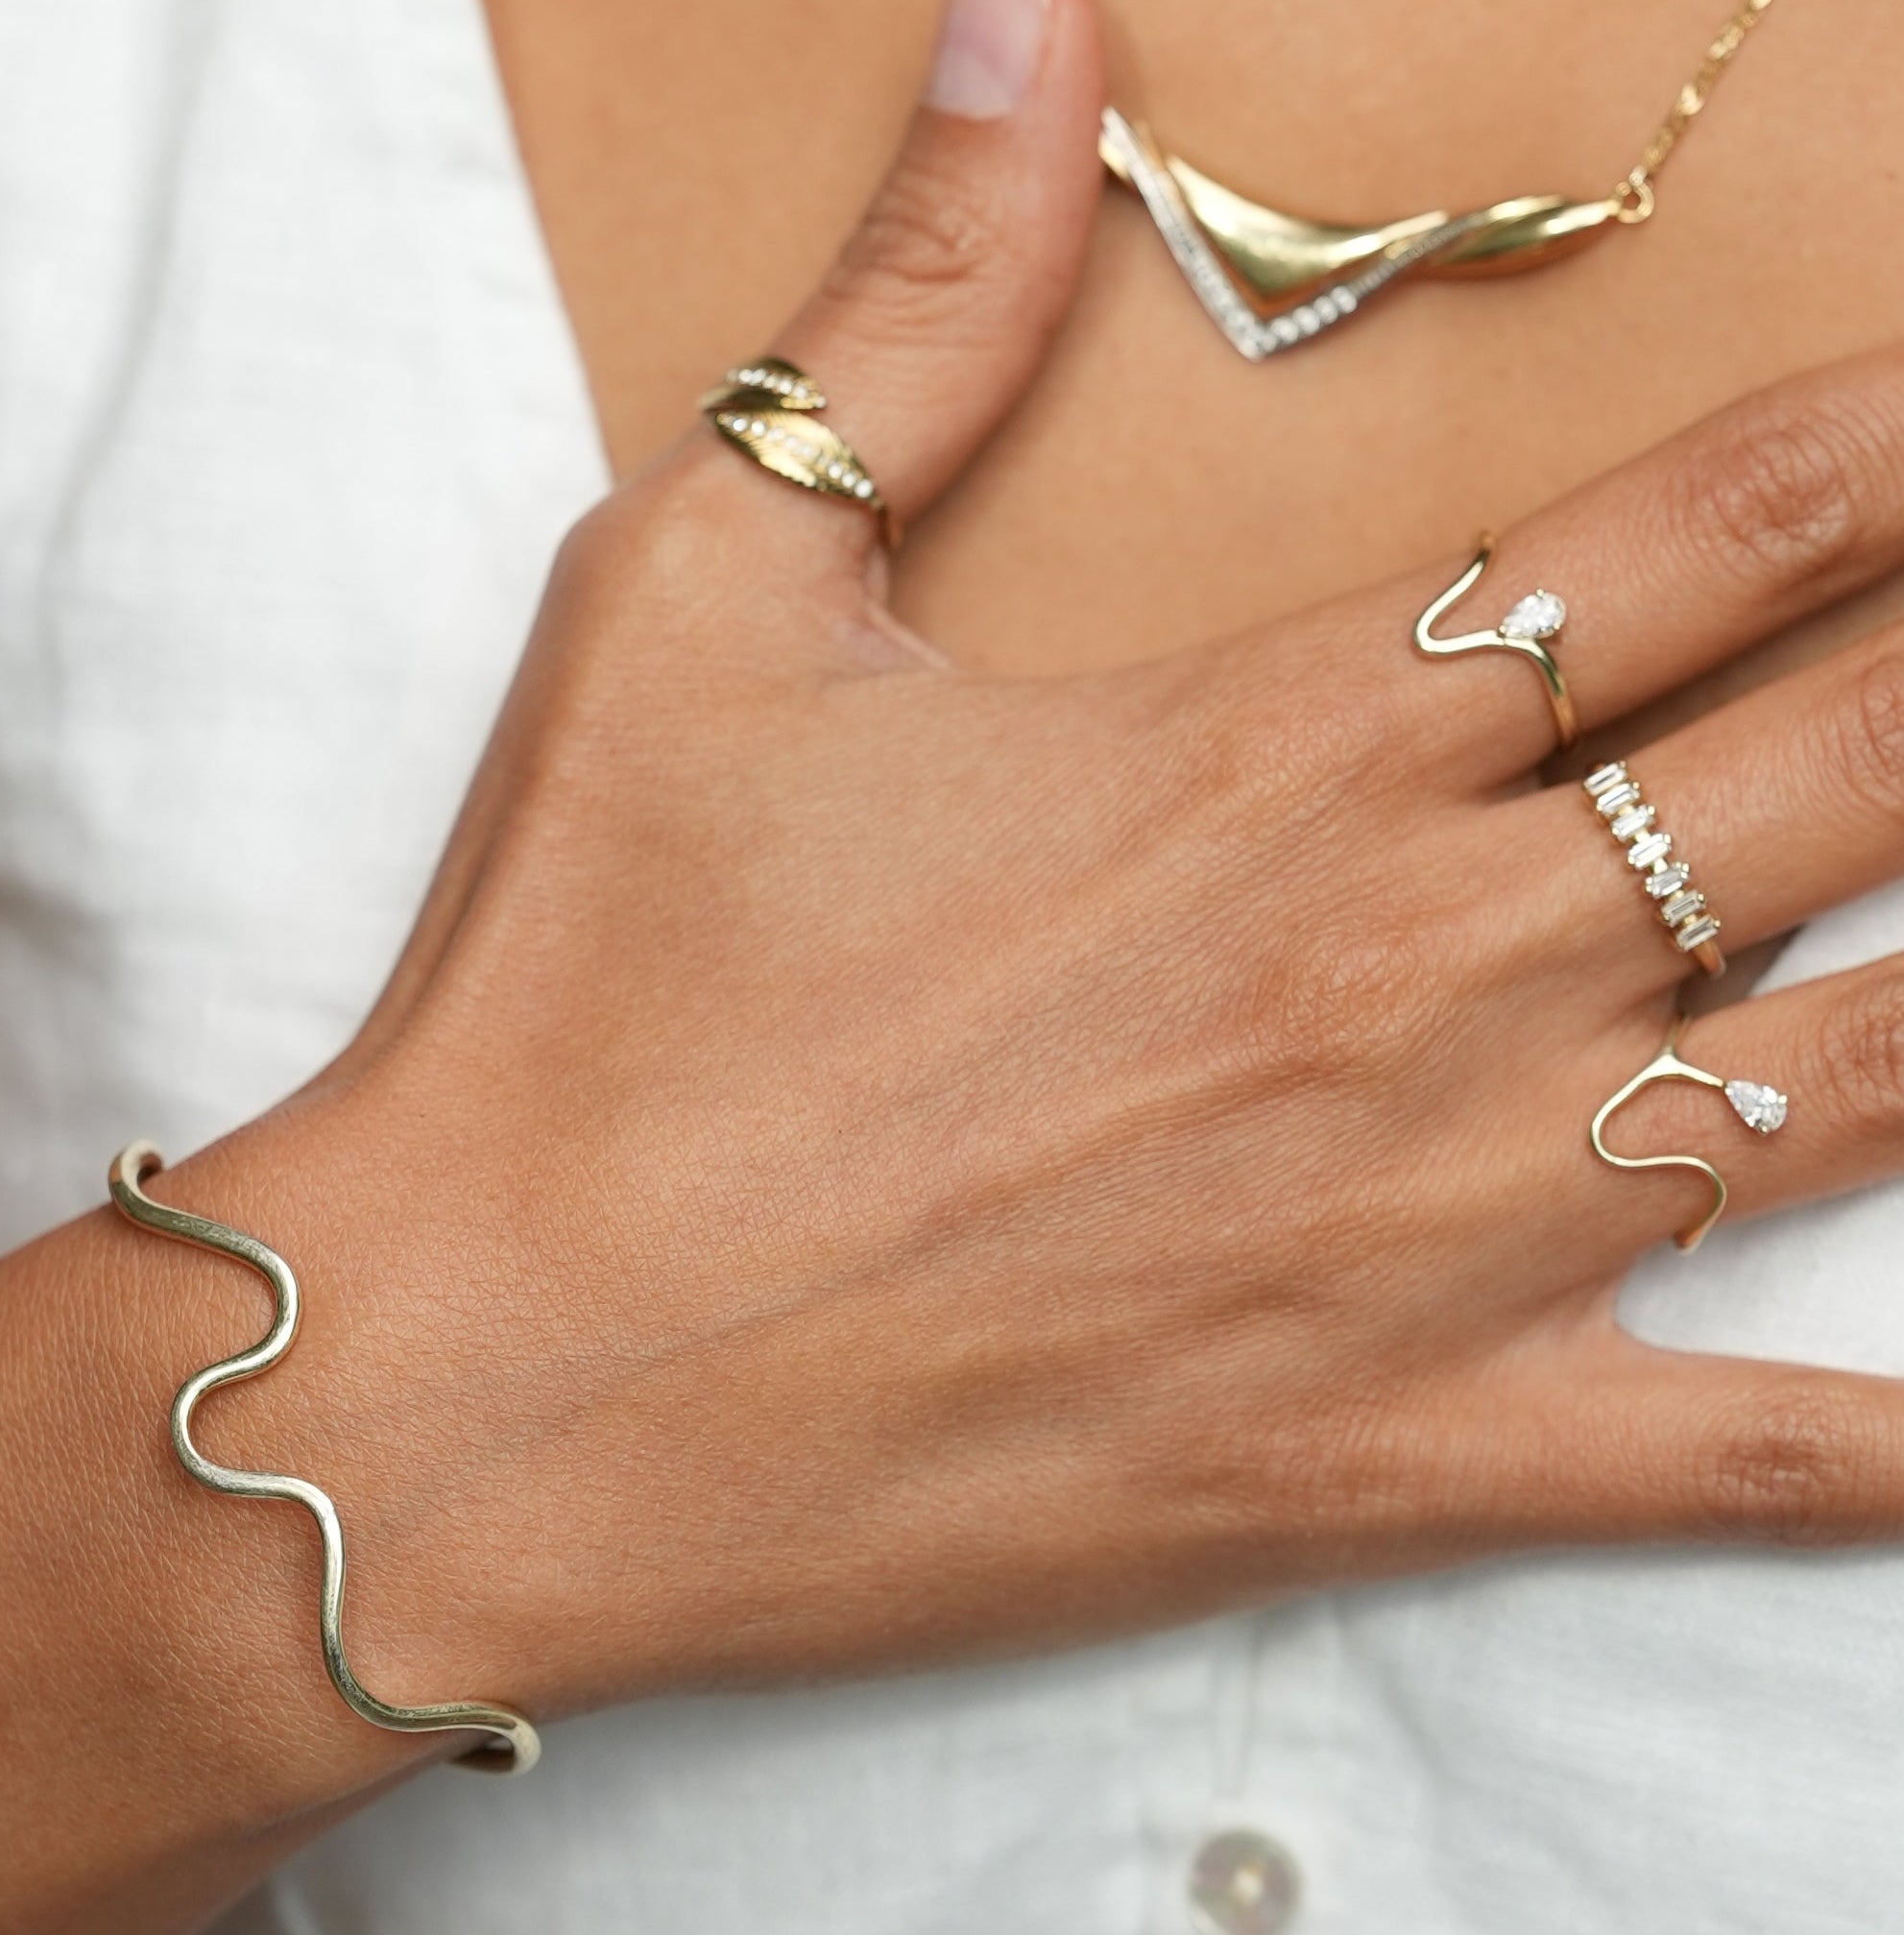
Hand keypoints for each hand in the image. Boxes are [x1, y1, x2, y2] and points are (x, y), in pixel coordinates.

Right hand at [203, 0, 1903, 1733]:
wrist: (495, 1390)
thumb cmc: (586, 1002)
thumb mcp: (712, 592)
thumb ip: (926, 310)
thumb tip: (1036, 22)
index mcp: (1289, 744)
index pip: (1723, 531)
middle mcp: (1422, 966)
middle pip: (1858, 769)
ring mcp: (1432, 1230)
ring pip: (1870, 1081)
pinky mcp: (1384, 1456)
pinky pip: (1731, 1463)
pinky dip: (1885, 1455)